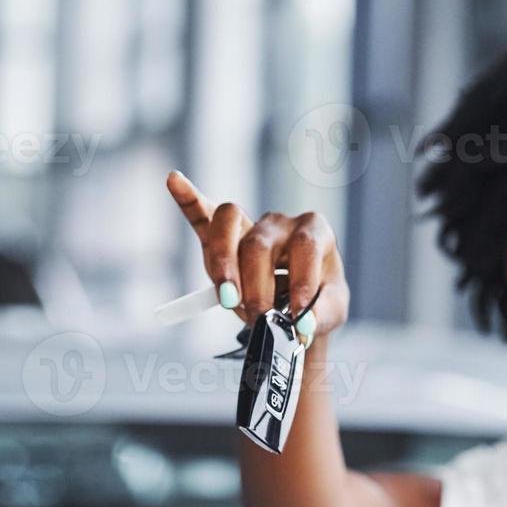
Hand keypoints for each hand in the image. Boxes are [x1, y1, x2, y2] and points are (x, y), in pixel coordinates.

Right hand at [165, 171, 350, 340]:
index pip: (305, 247)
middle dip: (256, 287)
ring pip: (228, 225)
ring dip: (223, 264)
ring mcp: (249, 225)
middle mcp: (280, 222)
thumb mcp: (331, 311)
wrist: (300, 301)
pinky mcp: (224, 236)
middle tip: (260, 320)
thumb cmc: (318, 299)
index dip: (302, 282)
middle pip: (259, 243)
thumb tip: (302, 324)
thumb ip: (320, 315)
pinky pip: (203, 212)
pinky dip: (188, 199)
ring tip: (228, 299)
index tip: (299, 320)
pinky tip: (175, 181)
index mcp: (313, 231)